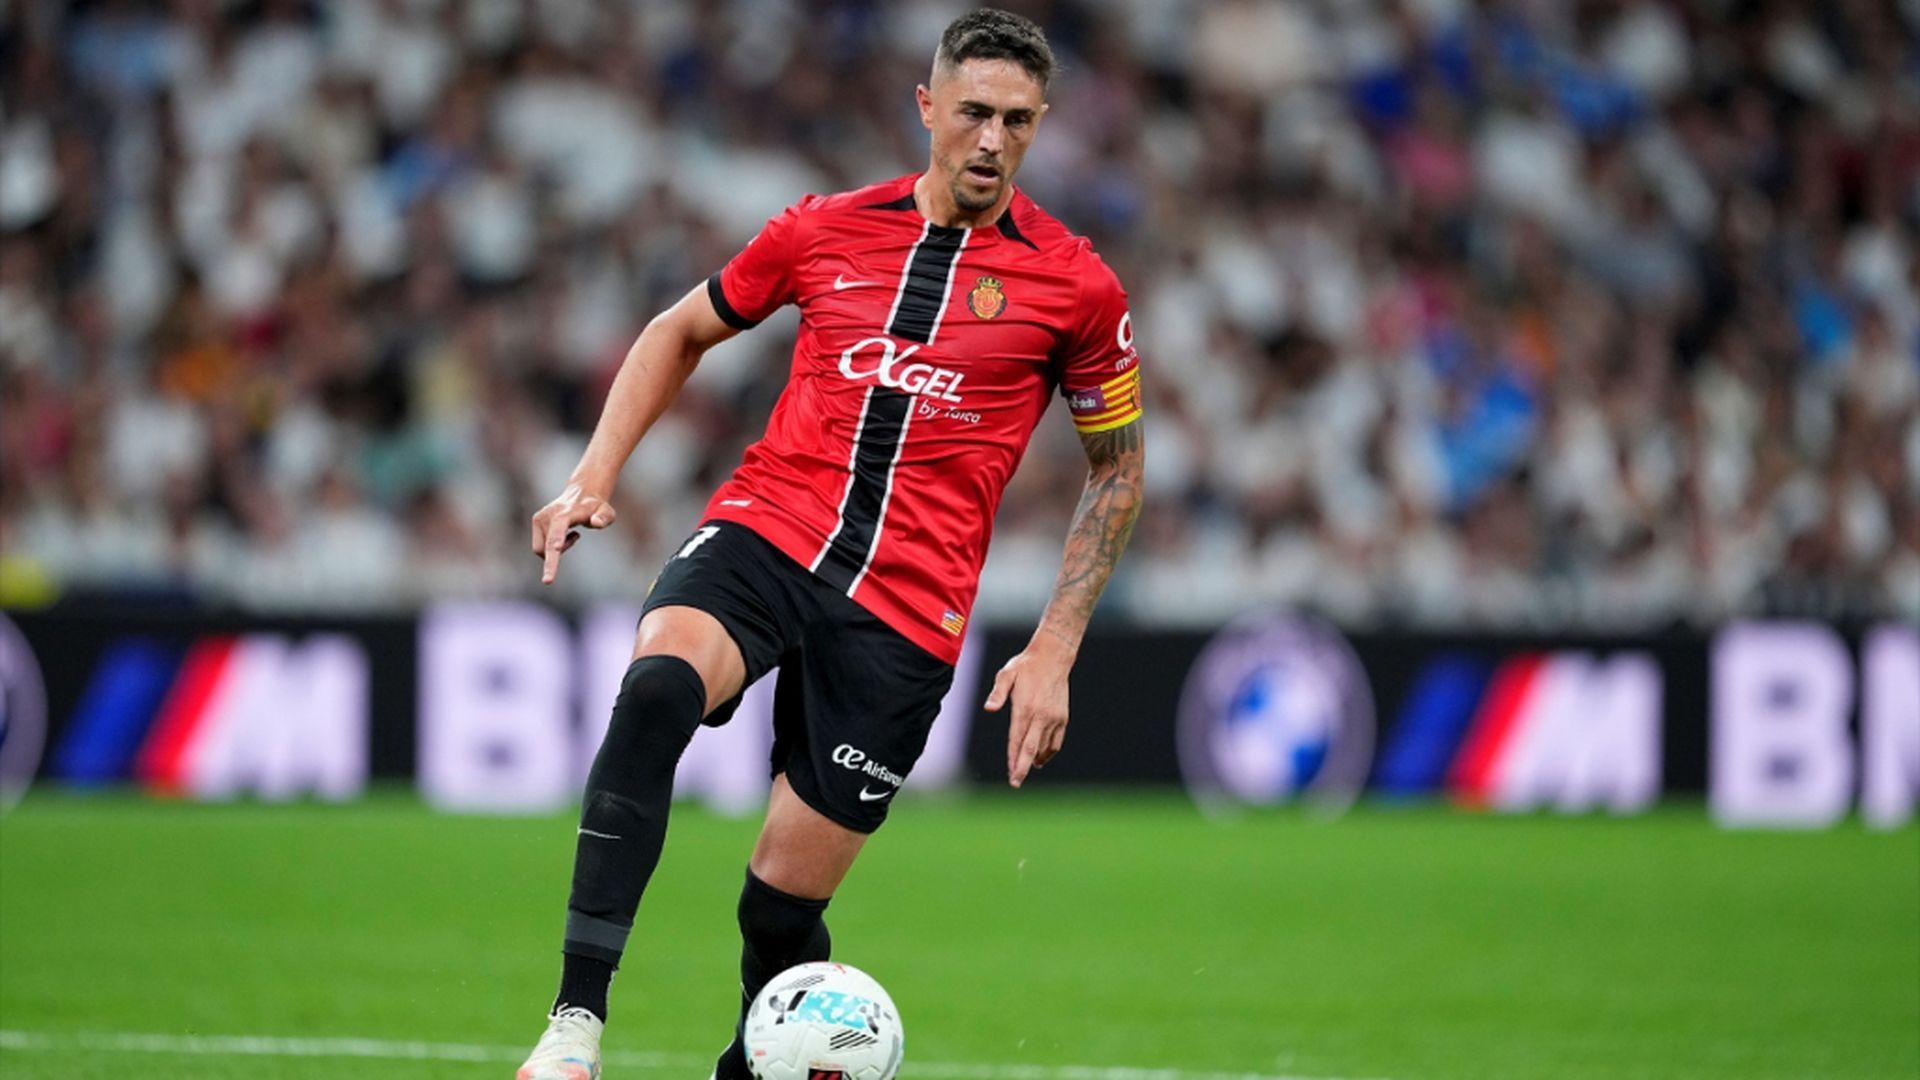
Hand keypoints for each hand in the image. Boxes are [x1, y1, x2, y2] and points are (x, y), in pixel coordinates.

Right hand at [529, 482, 616, 584]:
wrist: (581, 494)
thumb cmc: (596, 507)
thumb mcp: (607, 511)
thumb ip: (604, 517)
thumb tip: (596, 523)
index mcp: (565, 513)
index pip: (559, 529)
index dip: (557, 540)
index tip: (557, 548)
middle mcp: (549, 515)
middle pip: (545, 545)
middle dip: (549, 563)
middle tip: (548, 581)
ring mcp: (540, 518)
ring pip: (542, 549)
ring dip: (557, 552)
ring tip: (575, 536)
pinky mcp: (536, 522)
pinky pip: (541, 546)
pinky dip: (552, 548)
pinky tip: (567, 535)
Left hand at [984, 638, 1072, 788]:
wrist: (1053, 657)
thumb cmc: (1025, 666)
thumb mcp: (1007, 674)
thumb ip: (998, 693)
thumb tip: (989, 709)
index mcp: (1025, 708)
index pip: (1017, 740)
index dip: (1012, 758)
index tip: (1010, 774)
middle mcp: (1041, 716)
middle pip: (1031, 749)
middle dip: (1022, 768)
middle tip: (1015, 783)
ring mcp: (1054, 718)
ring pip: (1045, 748)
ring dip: (1034, 761)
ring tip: (1024, 769)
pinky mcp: (1063, 718)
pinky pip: (1056, 742)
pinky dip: (1049, 752)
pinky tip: (1040, 759)